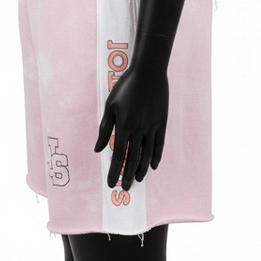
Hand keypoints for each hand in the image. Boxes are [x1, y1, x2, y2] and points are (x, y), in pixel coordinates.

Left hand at [93, 61, 168, 190]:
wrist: (148, 72)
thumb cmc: (126, 87)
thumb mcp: (110, 105)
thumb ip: (105, 129)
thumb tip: (98, 149)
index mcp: (124, 126)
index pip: (118, 156)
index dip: (114, 172)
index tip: (111, 184)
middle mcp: (139, 130)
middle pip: (133, 159)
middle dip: (128, 176)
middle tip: (125, 188)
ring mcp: (152, 127)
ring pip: (147, 155)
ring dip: (142, 169)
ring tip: (138, 180)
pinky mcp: (162, 123)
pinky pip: (159, 145)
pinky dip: (156, 157)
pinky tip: (153, 166)